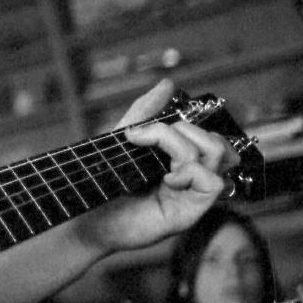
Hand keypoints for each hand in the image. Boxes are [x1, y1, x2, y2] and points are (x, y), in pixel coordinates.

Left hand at [72, 80, 231, 253]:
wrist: (86, 218)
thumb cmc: (104, 183)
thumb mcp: (123, 140)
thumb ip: (146, 113)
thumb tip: (169, 84)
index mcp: (179, 160)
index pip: (206, 133)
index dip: (182, 122)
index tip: (136, 132)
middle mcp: (190, 176)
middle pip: (215, 140)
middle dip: (178, 131)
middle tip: (144, 142)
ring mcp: (192, 194)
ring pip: (217, 153)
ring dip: (181, 147)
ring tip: (155, 162)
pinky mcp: (190, 212)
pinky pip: (212, 182)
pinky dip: (189, 172)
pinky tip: (166, 182)